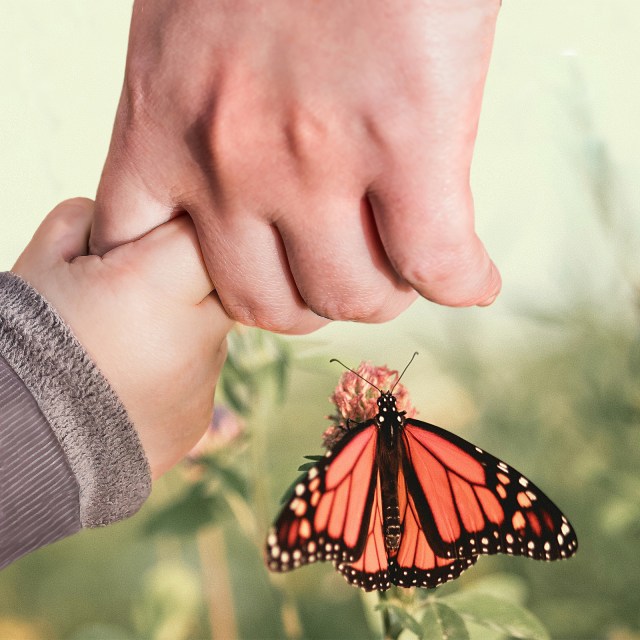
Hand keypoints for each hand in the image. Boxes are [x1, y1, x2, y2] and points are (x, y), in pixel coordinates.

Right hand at [13, 198, 232, 478]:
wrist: (16, 445)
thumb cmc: (21, 346)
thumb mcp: (40, 265)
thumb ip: (88, 221)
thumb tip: (124, 215)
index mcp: (154, 287)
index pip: (203, 234)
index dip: (177, 230)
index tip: (151, 242)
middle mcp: (192, 336)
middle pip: (221, 283)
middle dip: (187, 279)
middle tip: (138, 293)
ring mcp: (201, 383)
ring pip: (212, 332)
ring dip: (181, 328)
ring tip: (124, 345)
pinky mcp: (199, 418)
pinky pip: (201, 376)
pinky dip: (176, 371)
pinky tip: (129, 381)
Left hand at [92, 0, 501, 333]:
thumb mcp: (182, 36)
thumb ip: (192, 116)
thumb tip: (240, 184)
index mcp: (162, 126)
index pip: (144, 258)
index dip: (197, 284)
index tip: (242, 273)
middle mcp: (229, 160)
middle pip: (265, 305)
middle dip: (309, 301)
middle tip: (343, 272)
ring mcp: (316, 160)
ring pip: (349, 297)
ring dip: (381, 294)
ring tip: (403, 267)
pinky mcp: (405, 139)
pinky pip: (436, 262)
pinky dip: (462, 283)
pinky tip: (474, 278)